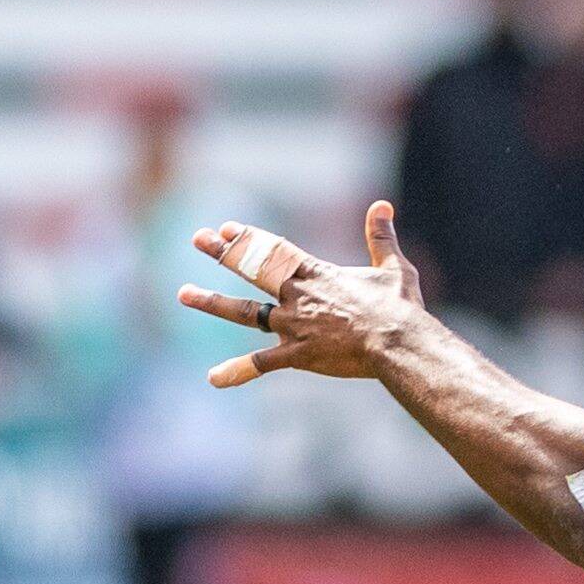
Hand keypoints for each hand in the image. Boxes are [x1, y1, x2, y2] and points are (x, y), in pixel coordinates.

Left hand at [181, 202, 429, 385]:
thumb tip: (382, 205)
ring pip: (245, 312)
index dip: (249, 238)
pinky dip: (238, 370)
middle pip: (251, 270)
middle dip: (222, 253)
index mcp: (317, 274)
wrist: (398, 343)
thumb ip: (381, 237)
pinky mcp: (298, 354)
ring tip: (184, 293)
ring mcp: (294, 325)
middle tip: (197, 239)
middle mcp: (297, 296)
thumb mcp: (393, 267)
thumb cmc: (399, 307)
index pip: (274, 250)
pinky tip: (214, 378)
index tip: (225, 228)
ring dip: (212, 302)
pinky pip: (262, 363)